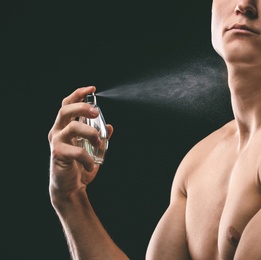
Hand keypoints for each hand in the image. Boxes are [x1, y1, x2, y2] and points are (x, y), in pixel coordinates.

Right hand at [48, 86, 113, 201]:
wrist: (71, 187)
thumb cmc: (80, 166)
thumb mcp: (93, 149)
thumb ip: (99, 137)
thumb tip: (109, 126)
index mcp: (65, 126)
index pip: (67, 104)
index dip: (78, 94)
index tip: (92, 88)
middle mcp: (58, 131)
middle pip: (65, 111)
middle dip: (82, 107)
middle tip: (96, 112)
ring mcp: (57, 142)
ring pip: (73, 127)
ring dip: (91, 133)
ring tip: (99, 142)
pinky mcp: (58, 155)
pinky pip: (77, 151)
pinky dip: (88, 158)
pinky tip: (92, 165)